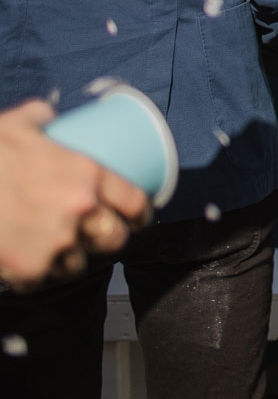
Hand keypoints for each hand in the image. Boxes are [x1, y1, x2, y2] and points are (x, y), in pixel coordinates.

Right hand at [0, 100, 150, 287]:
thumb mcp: (16, 124)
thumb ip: (41, 119)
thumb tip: (51, 117)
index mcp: (86, 172)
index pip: (133, 200)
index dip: (139, 213)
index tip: (136, 218)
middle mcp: (79, 209)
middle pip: (114, 238)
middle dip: (107, 238)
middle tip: (95, 235)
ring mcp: (54, 242)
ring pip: (78, 264)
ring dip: (69, 258)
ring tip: (53, 247)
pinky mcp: (27, 268)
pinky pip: (42, 280)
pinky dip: (35, 274)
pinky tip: (26, 261)